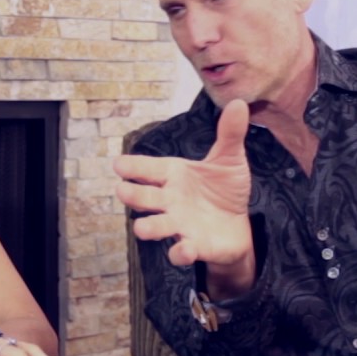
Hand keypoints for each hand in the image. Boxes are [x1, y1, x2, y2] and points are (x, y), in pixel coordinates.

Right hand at [114, 99, 252, 268]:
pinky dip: (181, 252)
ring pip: (156, 227)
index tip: (118, 164)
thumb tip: (238, 103)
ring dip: (149, 228)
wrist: (238, 225)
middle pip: (146, 198)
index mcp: (174, 175)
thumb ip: (230, 134)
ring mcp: (179, 224)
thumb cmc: (224, 189)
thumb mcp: (230, 159)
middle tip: (122, 190)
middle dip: (133, 195)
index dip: (134, 167)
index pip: (149, 169)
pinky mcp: (193, 246)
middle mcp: (170, 200)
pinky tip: (185, 249)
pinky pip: (181, 251)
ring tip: (141, 228)